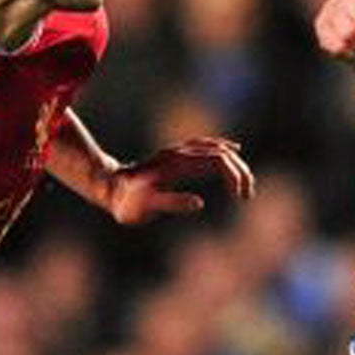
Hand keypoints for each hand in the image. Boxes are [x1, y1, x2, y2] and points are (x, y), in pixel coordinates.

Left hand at [107, 137, 254, 224]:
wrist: (106, 187)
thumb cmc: (125, 202)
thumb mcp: (146, 208)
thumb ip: (171, 203)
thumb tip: (199, 203)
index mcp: (178, 165)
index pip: (218, 162)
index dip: (235, 177)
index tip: (241, 197)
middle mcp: (180, 154)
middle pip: (221, 154)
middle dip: (240, 172)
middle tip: (247, 195)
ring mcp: (176, 152)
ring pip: (214, 148)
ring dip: (234, 163)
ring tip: (245, 183)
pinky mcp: (174, 156)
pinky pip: (204, 146)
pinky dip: (221, 148)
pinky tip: (231, 149)